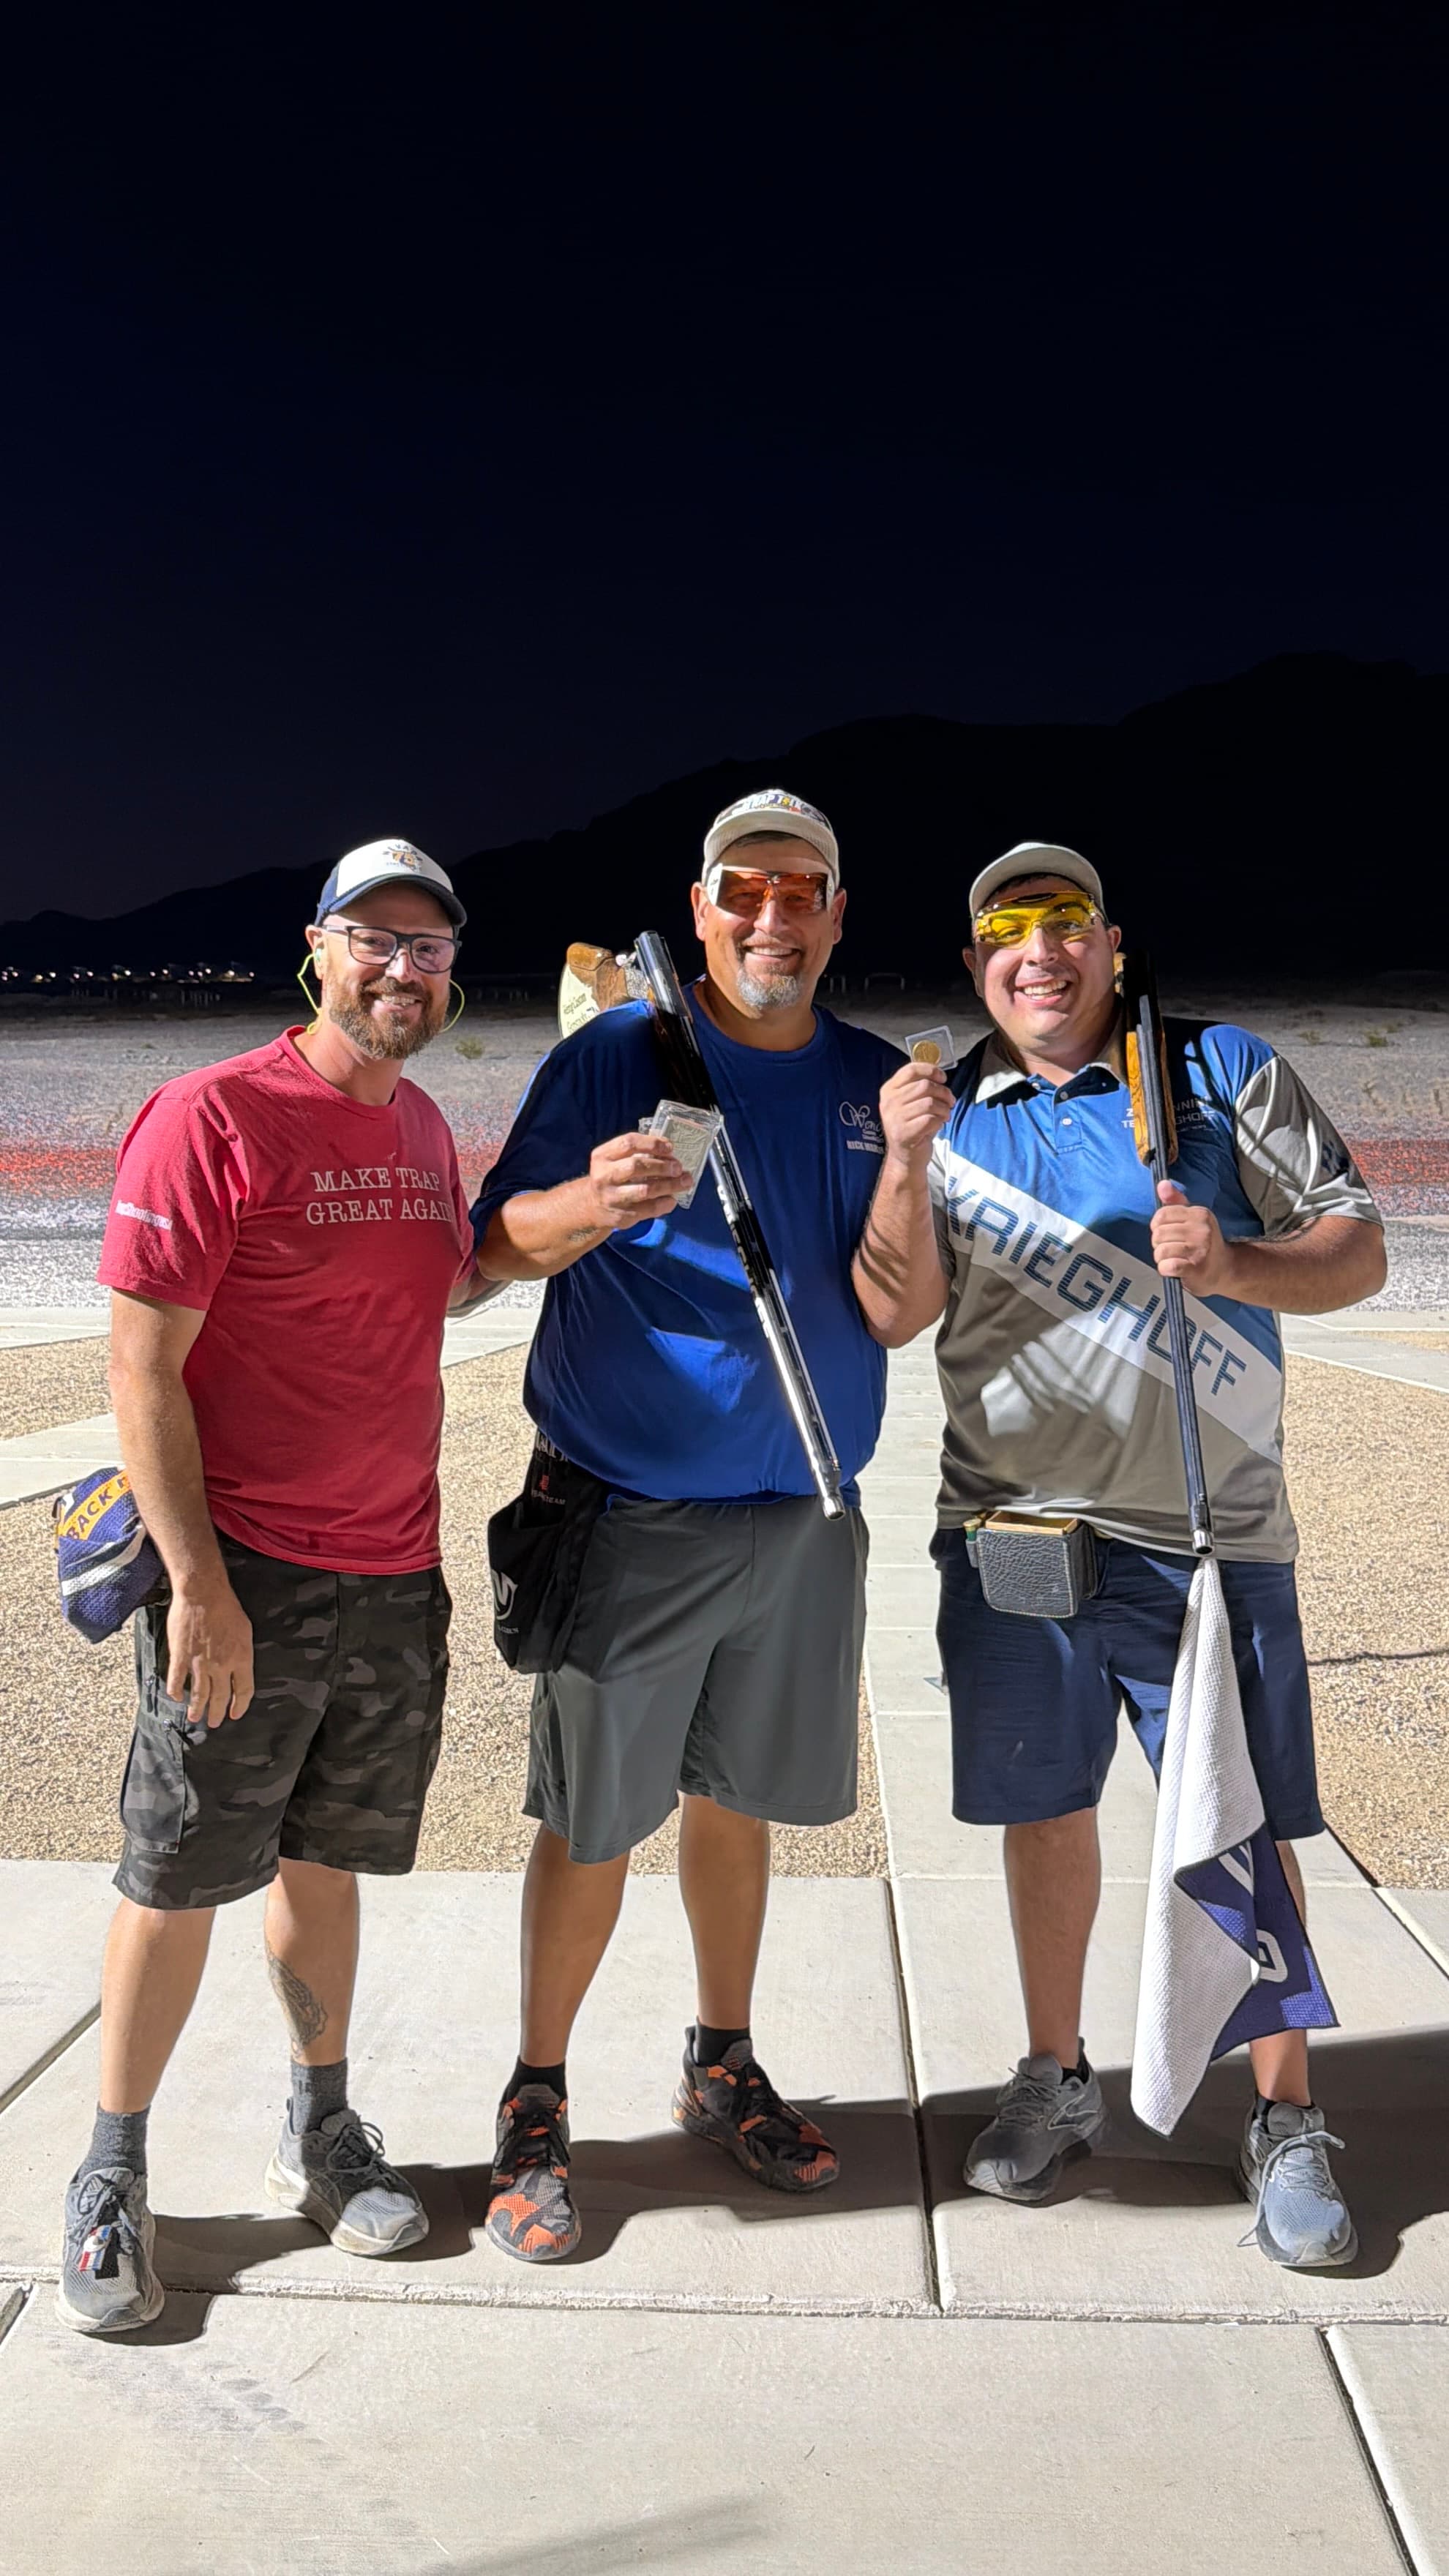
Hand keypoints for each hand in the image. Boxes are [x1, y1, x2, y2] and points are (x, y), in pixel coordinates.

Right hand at [166, 1581, 254, 1727]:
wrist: (203, 1594)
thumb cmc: (226, 1608)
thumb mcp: (245, 1631)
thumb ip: (241, 1653)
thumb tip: (238, 1667)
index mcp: (241, 1659)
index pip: (243, 1690)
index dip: (239, 1705)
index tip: (235, 1713)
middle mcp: (221, 1666)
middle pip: (220, 1697)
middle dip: (217, 1713)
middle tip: (213, 1723)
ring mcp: (199, 1663)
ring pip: (199, 1694)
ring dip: (196, 1709)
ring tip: (194, 1718)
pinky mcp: (180, 1657)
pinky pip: (177, 1681)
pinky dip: (176, 1691)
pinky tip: (176, 1697)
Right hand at [584, 1131, 689, 1229]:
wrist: (592, 1207)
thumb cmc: (612, 1176)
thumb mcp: (615, 1159)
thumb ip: (637, 1152)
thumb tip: (669, 1150)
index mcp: (603, 1156)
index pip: (628, 1143)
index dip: (652, 1143)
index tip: (670, 1147)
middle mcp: (604, 1176)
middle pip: (636, 1166)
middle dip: (662, 1166)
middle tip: (678, 1168)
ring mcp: (612, 1198)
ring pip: (645, 1190)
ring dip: (669, 1185)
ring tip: (685, 1182)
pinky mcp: (621, 1216)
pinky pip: (648, 1210)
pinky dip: (664, 1203)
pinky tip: (672, 1199)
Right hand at [878, 1060, 953, 1169]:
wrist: (906, 1157)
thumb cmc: (912, 1126)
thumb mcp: (910, 1102)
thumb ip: (919, 1086)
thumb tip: (939, 1074)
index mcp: (888, 1090)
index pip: (910, 1070)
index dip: (930, 1070)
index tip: (942, 1078)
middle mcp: (888, 1102)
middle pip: (924, 1086)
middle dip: (943, 1092)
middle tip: (950, 1101)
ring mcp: (895, 1118)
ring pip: (930, 1102)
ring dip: (944, 1108)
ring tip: (945, 1114)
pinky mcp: (904, 1133)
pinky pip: (931, 1119)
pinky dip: (940, 1120)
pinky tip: (939, 1124)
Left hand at [1150, 1180, 1235, 1295]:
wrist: (1225, 1269)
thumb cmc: (1204, 1243)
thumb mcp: (1193, 1219)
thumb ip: (1175, 1201)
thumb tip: (1162, 1184)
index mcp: (1199, 1214)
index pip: (1162, 1214)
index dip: (1157, 1226)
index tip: (1166, 1233)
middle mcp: (1201, 1230)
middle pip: (1159, 1234)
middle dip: (1159, 1244)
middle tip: (1171, 1248)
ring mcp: (1200, 1249)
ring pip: (1161, 1251)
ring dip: (1162, 1258)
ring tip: (1173, 1259)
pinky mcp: (1196, 1268)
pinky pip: (1167, 1266)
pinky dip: (1165, 1269)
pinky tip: (1174, 1269)